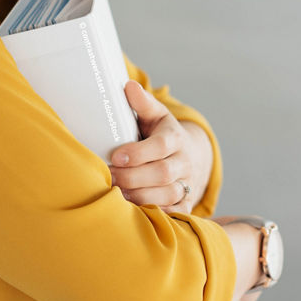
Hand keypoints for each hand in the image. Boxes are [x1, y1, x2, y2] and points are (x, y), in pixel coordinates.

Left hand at [109, 81, 209, 212]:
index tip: (116, 156)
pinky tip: (135, 213)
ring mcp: (187, 183)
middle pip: (162, 173)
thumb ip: (142, 103)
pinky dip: (157, 215)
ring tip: (117, 194)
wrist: (191, 155)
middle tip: (109, 177)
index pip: (161, 146)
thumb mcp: (156, 115)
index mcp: (176, 138)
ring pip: (167, 195)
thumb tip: (128, 86)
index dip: (139, 153)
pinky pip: (175, 213)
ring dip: (141, 197)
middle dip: (133, 178)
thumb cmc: (162, 133)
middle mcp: (184, 162)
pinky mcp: (186, 202)